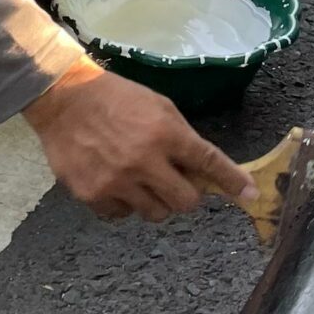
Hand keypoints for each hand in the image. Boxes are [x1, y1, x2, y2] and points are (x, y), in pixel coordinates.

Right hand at [25, 60, 256, 221]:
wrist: (64, 98)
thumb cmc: (117, 98)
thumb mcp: (159, 107)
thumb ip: (182, 138)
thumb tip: (203, 171)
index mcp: (166, 133)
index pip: (209, 163)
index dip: (233, 181)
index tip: (249, 195)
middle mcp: (144, 161)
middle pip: (185, 202)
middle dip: (186, 195)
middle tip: (176, 182)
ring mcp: (116, 182)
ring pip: (155, 214)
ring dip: (156, 201)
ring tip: (141, 180)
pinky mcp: (92, 195)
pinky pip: (121, 216)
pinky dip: (124, 204)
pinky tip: (115, 182)